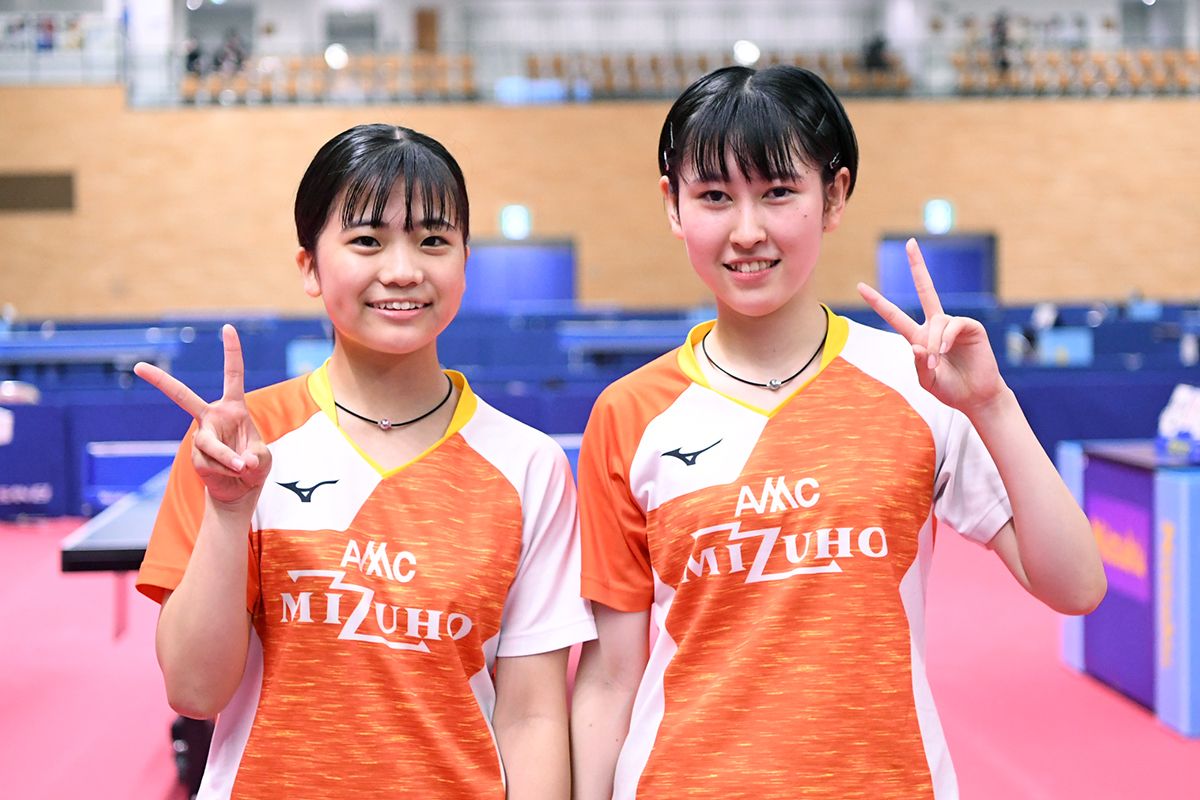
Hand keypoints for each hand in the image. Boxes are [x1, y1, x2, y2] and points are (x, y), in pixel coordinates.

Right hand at [134, 324, 270, 509]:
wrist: (240, 489)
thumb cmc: (254, 465)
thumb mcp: (263, 458)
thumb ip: (256, 457)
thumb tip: (242, 462)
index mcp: (233, 407)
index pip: (232, 374)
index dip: (231, 351)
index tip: (227, 327)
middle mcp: (213, 417)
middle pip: (182, 397)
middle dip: (160, 382)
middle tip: (138, 366)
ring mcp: (201, 437)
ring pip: (212, 446)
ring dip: (230, 461)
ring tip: (243, 468)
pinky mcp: (196, 457)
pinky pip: (211, 464)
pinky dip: (227, 471)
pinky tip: (230, 473)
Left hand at [857, 238, 1006, 415]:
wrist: (976, 396)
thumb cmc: (950, 389)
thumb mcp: (927, 381)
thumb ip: (918, 365)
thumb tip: (916, 346)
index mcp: (919, 336)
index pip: (895, 315)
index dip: (878, 302)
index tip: (860, 286)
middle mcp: (935, 325)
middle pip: (926, 290)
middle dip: (918, 266)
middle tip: (909, 243)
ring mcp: (954, 325)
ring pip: (937, 321)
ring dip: (933, 343)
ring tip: (936, 361)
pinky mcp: (971, 327)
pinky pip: (953, 324)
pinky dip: (946, 338)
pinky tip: (944, 351)